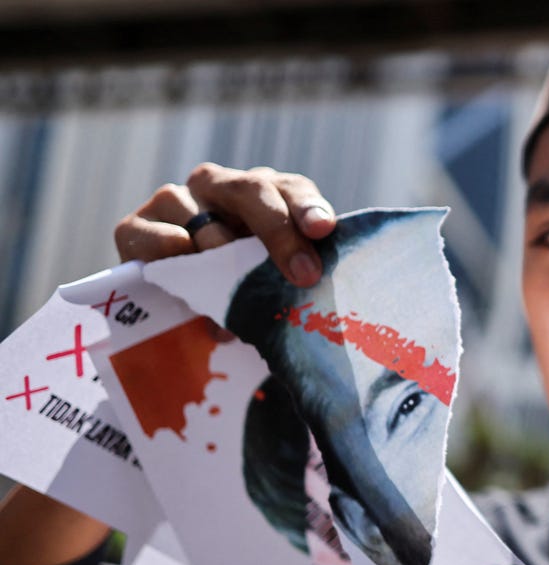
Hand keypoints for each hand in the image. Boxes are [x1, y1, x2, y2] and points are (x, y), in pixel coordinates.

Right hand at [114, 163, 335, 286]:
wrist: (177, 306)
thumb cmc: (242, 289)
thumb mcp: (273, 280)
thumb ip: (289, 275)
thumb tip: (297, 293)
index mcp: (266, 192)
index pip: (293, 190)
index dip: (308, 208)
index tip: (322, 230)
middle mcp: (221, 185)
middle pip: (251, 191)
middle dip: (279, 232)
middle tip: (302, 273)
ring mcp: (176, 199)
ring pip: (204, 217)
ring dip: (223, 252)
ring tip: (234, 284)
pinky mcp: (135, 226)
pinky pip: (158, 235)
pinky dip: (173, 250)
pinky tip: (184, 263)